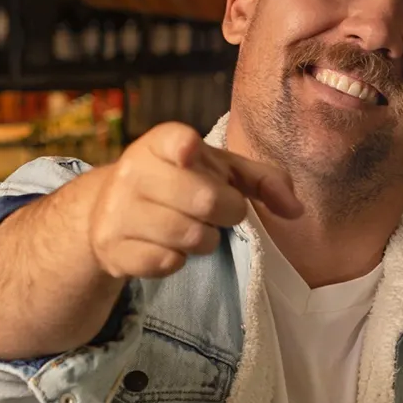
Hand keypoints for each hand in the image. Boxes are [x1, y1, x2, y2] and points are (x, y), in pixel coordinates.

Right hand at [88, 121, 302, 278]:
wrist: (107, 209)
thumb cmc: (178, 183)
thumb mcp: (219, 170)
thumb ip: (262, 180)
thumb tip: (296, 210)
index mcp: (160, 143)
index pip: (173, 139)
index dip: (185, 147)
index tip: (189, 153)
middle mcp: (133, 171)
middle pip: (204, 200)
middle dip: (226, 212)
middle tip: (218, 212)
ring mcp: (117, 211)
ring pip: (188, 236)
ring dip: (205, 240)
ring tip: (194, 229)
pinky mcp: (111, 247)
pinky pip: (165, 262)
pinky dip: (177, 261)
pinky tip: (169, 247)